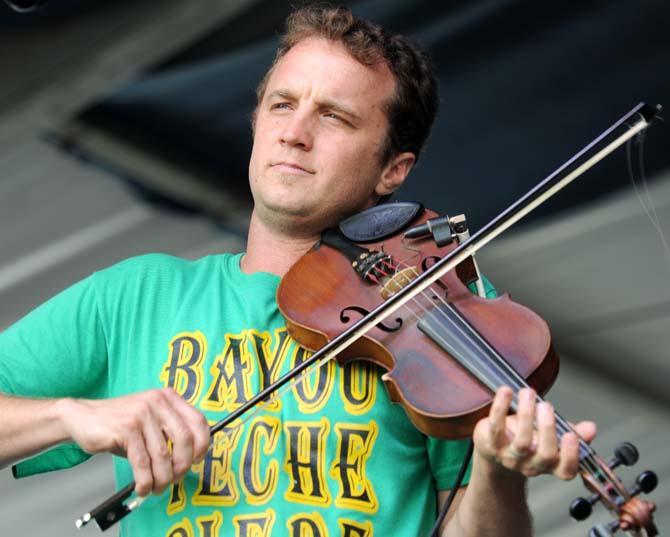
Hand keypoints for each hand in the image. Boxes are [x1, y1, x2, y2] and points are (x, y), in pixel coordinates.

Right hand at [59, 388, 209, 495]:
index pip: (198, 421)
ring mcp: (142, 413)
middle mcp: (157, 401)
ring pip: (162, 454)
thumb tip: (189, 459)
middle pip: (184, 439)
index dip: (202, 444)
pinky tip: (143, 486)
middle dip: (182, 465)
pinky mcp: (126, 428)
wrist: (81, 417)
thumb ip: (168, 432)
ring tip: (157, 487)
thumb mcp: (149, 420)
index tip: (196, 460)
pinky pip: (142, 461)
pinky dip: (145, 480)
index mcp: (168, 398)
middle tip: (175, 478)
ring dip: (162, 478)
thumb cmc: (118, 422)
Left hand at [472, 386, 596, 478]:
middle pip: (545, 453)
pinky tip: (506, 392)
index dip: (571, 456)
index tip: (572, 435)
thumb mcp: (550, 435)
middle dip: (548, 428)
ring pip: (521, 441)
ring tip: (527, 393)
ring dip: (526, 414)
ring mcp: (510, 457)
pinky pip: (495, 426)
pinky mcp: (491, 444)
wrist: (492, 448)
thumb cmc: (526, 438)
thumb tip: (590, 428)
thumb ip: (572, 431)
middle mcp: (531, 465)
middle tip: (545, 405)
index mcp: (550, 464)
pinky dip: (501, 406)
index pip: (566, 470)